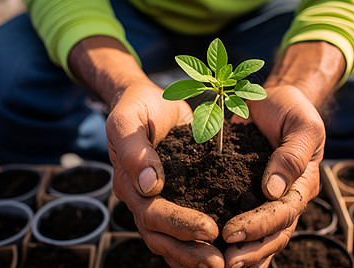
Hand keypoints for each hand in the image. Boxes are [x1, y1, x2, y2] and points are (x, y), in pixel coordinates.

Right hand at [107, 83, 224, 266]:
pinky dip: (197, 244)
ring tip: (223, 265)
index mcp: (130, 184)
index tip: (210, 229)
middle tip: (220, 263)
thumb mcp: (129, 120)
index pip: (152, 214)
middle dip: (190, 251)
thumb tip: (150, 186)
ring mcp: (158, 200)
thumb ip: (135, 150)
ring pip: (170, 240)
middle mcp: (142, 199)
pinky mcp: (177, 194)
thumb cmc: (138, 107)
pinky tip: (221, 250)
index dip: (180, 225)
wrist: (146, 102)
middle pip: (161, 236)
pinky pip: (182, 227)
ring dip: (194, 255)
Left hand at [224, 85, 323, 266]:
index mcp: (301, 184)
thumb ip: (292, 156)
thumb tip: (273, 190)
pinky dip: (237, 239)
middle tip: (225, 262)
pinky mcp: (249, 191)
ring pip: (262, 236)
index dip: (258, 226)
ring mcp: (269, 197)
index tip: (232, 232)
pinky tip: (216, 252)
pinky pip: (245, 218)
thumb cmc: (292, 111)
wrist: (276, 101)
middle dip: (250, 249)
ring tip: (219, 264)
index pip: (283, 213)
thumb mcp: (302, 126)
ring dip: (244, 252)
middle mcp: (286, 196)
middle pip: (273, 233)